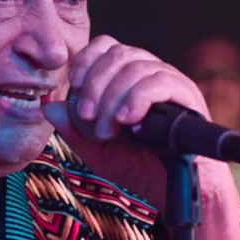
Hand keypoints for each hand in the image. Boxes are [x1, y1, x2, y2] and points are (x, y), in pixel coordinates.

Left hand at [42, 35, 239, 239]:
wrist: (173, 192)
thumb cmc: (139, 167)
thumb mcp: (98, 150)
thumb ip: (75, 129)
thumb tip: (50, 106)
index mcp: (128, 78)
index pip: (107, 47)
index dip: (87, 60)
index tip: (74, 85)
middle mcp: (151, 73)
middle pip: (119, 54)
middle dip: (96, 85)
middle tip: (88, 116)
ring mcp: (172, 83)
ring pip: (137, 67)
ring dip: (114, 98)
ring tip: (109, 130)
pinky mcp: (189, 98)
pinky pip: (162, 83)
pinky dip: (138, 99)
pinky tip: (128, 122)